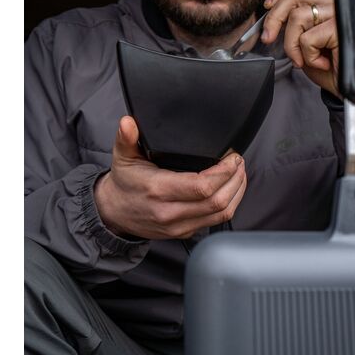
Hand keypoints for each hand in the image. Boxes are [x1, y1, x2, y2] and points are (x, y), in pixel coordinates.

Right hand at [94, 116, 246, 239]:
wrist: (114, 213)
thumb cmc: (124, 183)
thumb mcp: (122, 157)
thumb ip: (126, 138)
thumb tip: (127, 122)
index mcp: (158, 190)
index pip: (201, 187)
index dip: (223, 172)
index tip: (232, 157)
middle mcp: (170, 212)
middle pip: (217, 201)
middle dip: (235, 179)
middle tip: (239, 162)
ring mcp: (179, 226)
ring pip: (221, 214)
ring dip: (237, 192)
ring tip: (240, 173)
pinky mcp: (184, 233)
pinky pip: (215, 221)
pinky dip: (229, 204)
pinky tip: (232, 189)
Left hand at [261, 0, 341, 97]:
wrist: (346, 86)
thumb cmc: (326, 64)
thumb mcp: (301, 41)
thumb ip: (289, 24)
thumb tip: (267, 16)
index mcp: (321, 3)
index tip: (267, 6)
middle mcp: (331, 3)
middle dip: (274, 19)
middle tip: (268, 39)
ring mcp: (338, 14)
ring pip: (297, 17)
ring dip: (292, 44)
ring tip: (303, 59)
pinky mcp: (340, 28)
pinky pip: (308, 38)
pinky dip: (308, 56)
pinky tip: (321, 63)